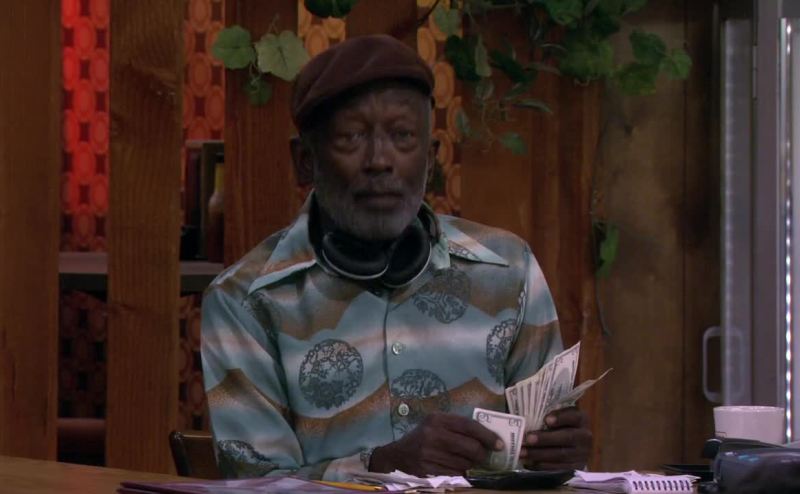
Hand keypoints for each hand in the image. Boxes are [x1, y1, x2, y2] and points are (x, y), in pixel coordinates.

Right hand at [369, 412, 502, 475]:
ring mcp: (430, 453)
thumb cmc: (422, 436)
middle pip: (470, 447)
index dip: (487, 436)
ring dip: (473, 465)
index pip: (469, 426)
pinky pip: (455, 473)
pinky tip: (460, 468)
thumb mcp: (435, 424)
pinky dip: (462, 472)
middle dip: (483, 454)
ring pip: (465, 463)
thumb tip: (486, 436)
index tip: (499, 444)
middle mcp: (433, 434)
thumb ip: (456, 427)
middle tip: (487, 456)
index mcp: (437, 419)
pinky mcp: (428, 469)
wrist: (397, 455)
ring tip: (473, 462)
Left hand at [519, 407, 590, 470]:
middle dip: (545, 438)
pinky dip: (543, 466)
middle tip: (528, 439)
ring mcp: (582, 454)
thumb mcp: (560, 417)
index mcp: (581, 419)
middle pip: (566, 437)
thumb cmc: (560, 426)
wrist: (576, 446)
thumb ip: (548, 415)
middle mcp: (584, 436)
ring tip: (522, 452)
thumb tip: (524, 416)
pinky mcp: (576, 468)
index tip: (546, 420)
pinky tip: (529, 462)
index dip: (561, 418)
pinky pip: (559, 468)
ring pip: (561, 454)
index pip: (573, 416)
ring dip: (539, 454)